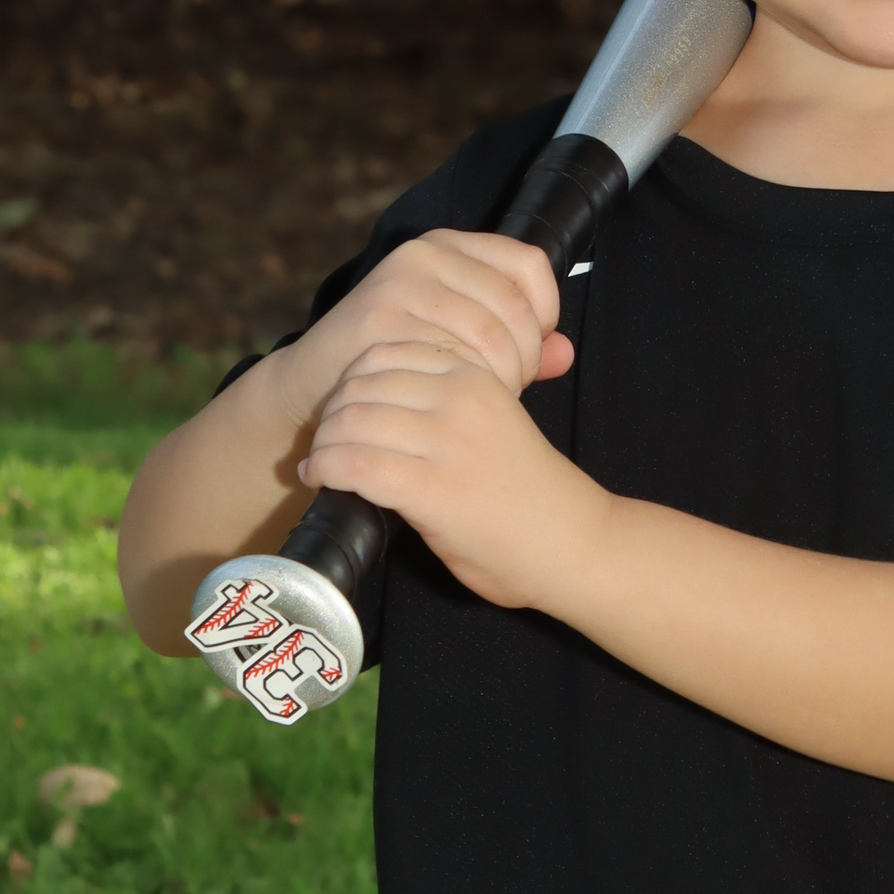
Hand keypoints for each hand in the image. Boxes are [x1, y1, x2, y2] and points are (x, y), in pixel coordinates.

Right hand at [271, 231, 572, 430]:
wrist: (317, 386)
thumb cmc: (400, 363)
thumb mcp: (461, 342)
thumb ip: (518, 344)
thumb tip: (567, 354)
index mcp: (448, 245)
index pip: (530, 264)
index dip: (545, 312)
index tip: (533, 349)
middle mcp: (424, 254)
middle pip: (516, 304)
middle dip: (525, 355)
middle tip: (510, 386)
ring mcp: (400, 283)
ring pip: (491, 333)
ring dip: (502, 375)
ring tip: (484, 395)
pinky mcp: (381, 319)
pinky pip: (453, 356)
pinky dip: (466, 384)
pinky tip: (454, 399)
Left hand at [300, 343, 607, 607]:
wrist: (573, 542)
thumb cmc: (532, 490)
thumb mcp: (499, 418)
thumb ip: (455, 399)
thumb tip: (389, 391)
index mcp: (476, 374)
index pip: (386, 352)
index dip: (352, 379)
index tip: (347, 409)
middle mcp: (460, 398)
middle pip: (361, 384)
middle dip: (332, 413)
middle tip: (326, 439)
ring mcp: (446, 443)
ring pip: (351, 421)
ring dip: (324, 443)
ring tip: (320, 462)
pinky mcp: (432, 489)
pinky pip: (355, 463)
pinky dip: (326, 469)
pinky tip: (321, 478)